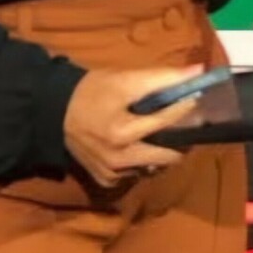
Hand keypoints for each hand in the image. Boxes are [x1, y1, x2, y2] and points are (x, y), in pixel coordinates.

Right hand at [64, 66, 204, 188]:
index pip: (166, 122)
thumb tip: (198, 72)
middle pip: (168, 156)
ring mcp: (112, 173)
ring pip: (153, 168)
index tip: (195, 100)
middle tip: (180, 126)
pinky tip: (134, 147)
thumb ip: (162, 77)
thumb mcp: (124, 79)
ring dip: (160, 153)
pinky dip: (141, 162)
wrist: (54, 111)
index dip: (185, 109)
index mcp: (123, 132)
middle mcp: (119, 159)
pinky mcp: (106, 180)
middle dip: (178, 140)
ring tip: (156, 135)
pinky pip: (135, 174)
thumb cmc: (91, 91)